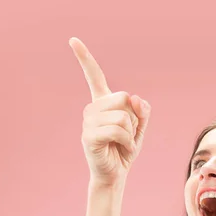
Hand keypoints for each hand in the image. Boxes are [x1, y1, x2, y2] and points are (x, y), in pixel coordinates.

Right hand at [69, 37, 150, 186]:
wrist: (115, 174)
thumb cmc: (124, 150)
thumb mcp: (139, 129)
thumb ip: (143, 111)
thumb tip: (137, 98)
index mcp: (102, 103)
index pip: (94, 76)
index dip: (84, 58)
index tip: (72, 40)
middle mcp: (92, 108)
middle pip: (125, 98)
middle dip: (135, 118)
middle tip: (127, 134)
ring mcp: (88, 121)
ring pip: (124, 116)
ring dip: (132, 133)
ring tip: (124, 143)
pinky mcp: (89, 136)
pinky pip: (118, 130)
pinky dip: (128, 141)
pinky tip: (123, 149)